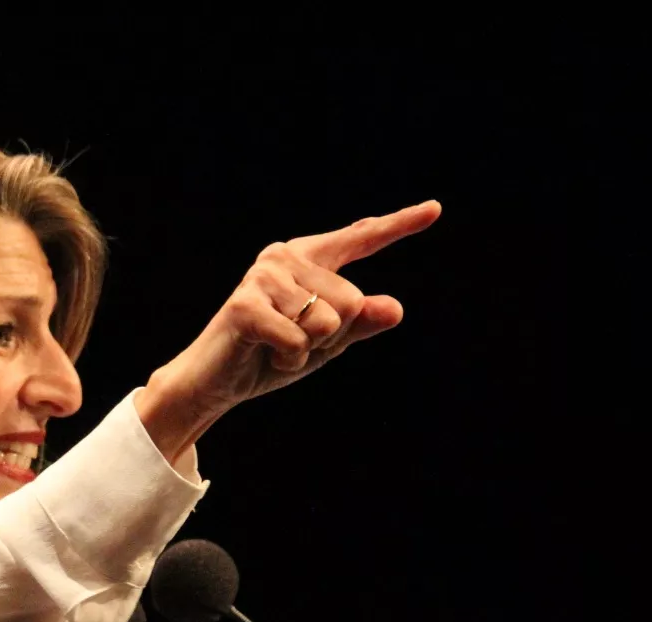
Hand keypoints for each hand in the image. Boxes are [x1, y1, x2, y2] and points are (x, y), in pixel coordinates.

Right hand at [137, 201, 440, 458]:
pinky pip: (299, 341)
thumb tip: (395, 308)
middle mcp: (284, 257)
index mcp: (306, 258)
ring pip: (327, 323)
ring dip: (307, 351)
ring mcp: (263, 278)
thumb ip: (361, 323)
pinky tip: (265, 355)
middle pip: (351, 301)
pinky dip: (288, 361)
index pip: (359, 240)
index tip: (435, 209)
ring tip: (276, 347)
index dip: (398, 225)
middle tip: (293, 342)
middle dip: (331, 337)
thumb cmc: (270, 356)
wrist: (215, 382)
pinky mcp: (245, 306)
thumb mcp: (327, 342)